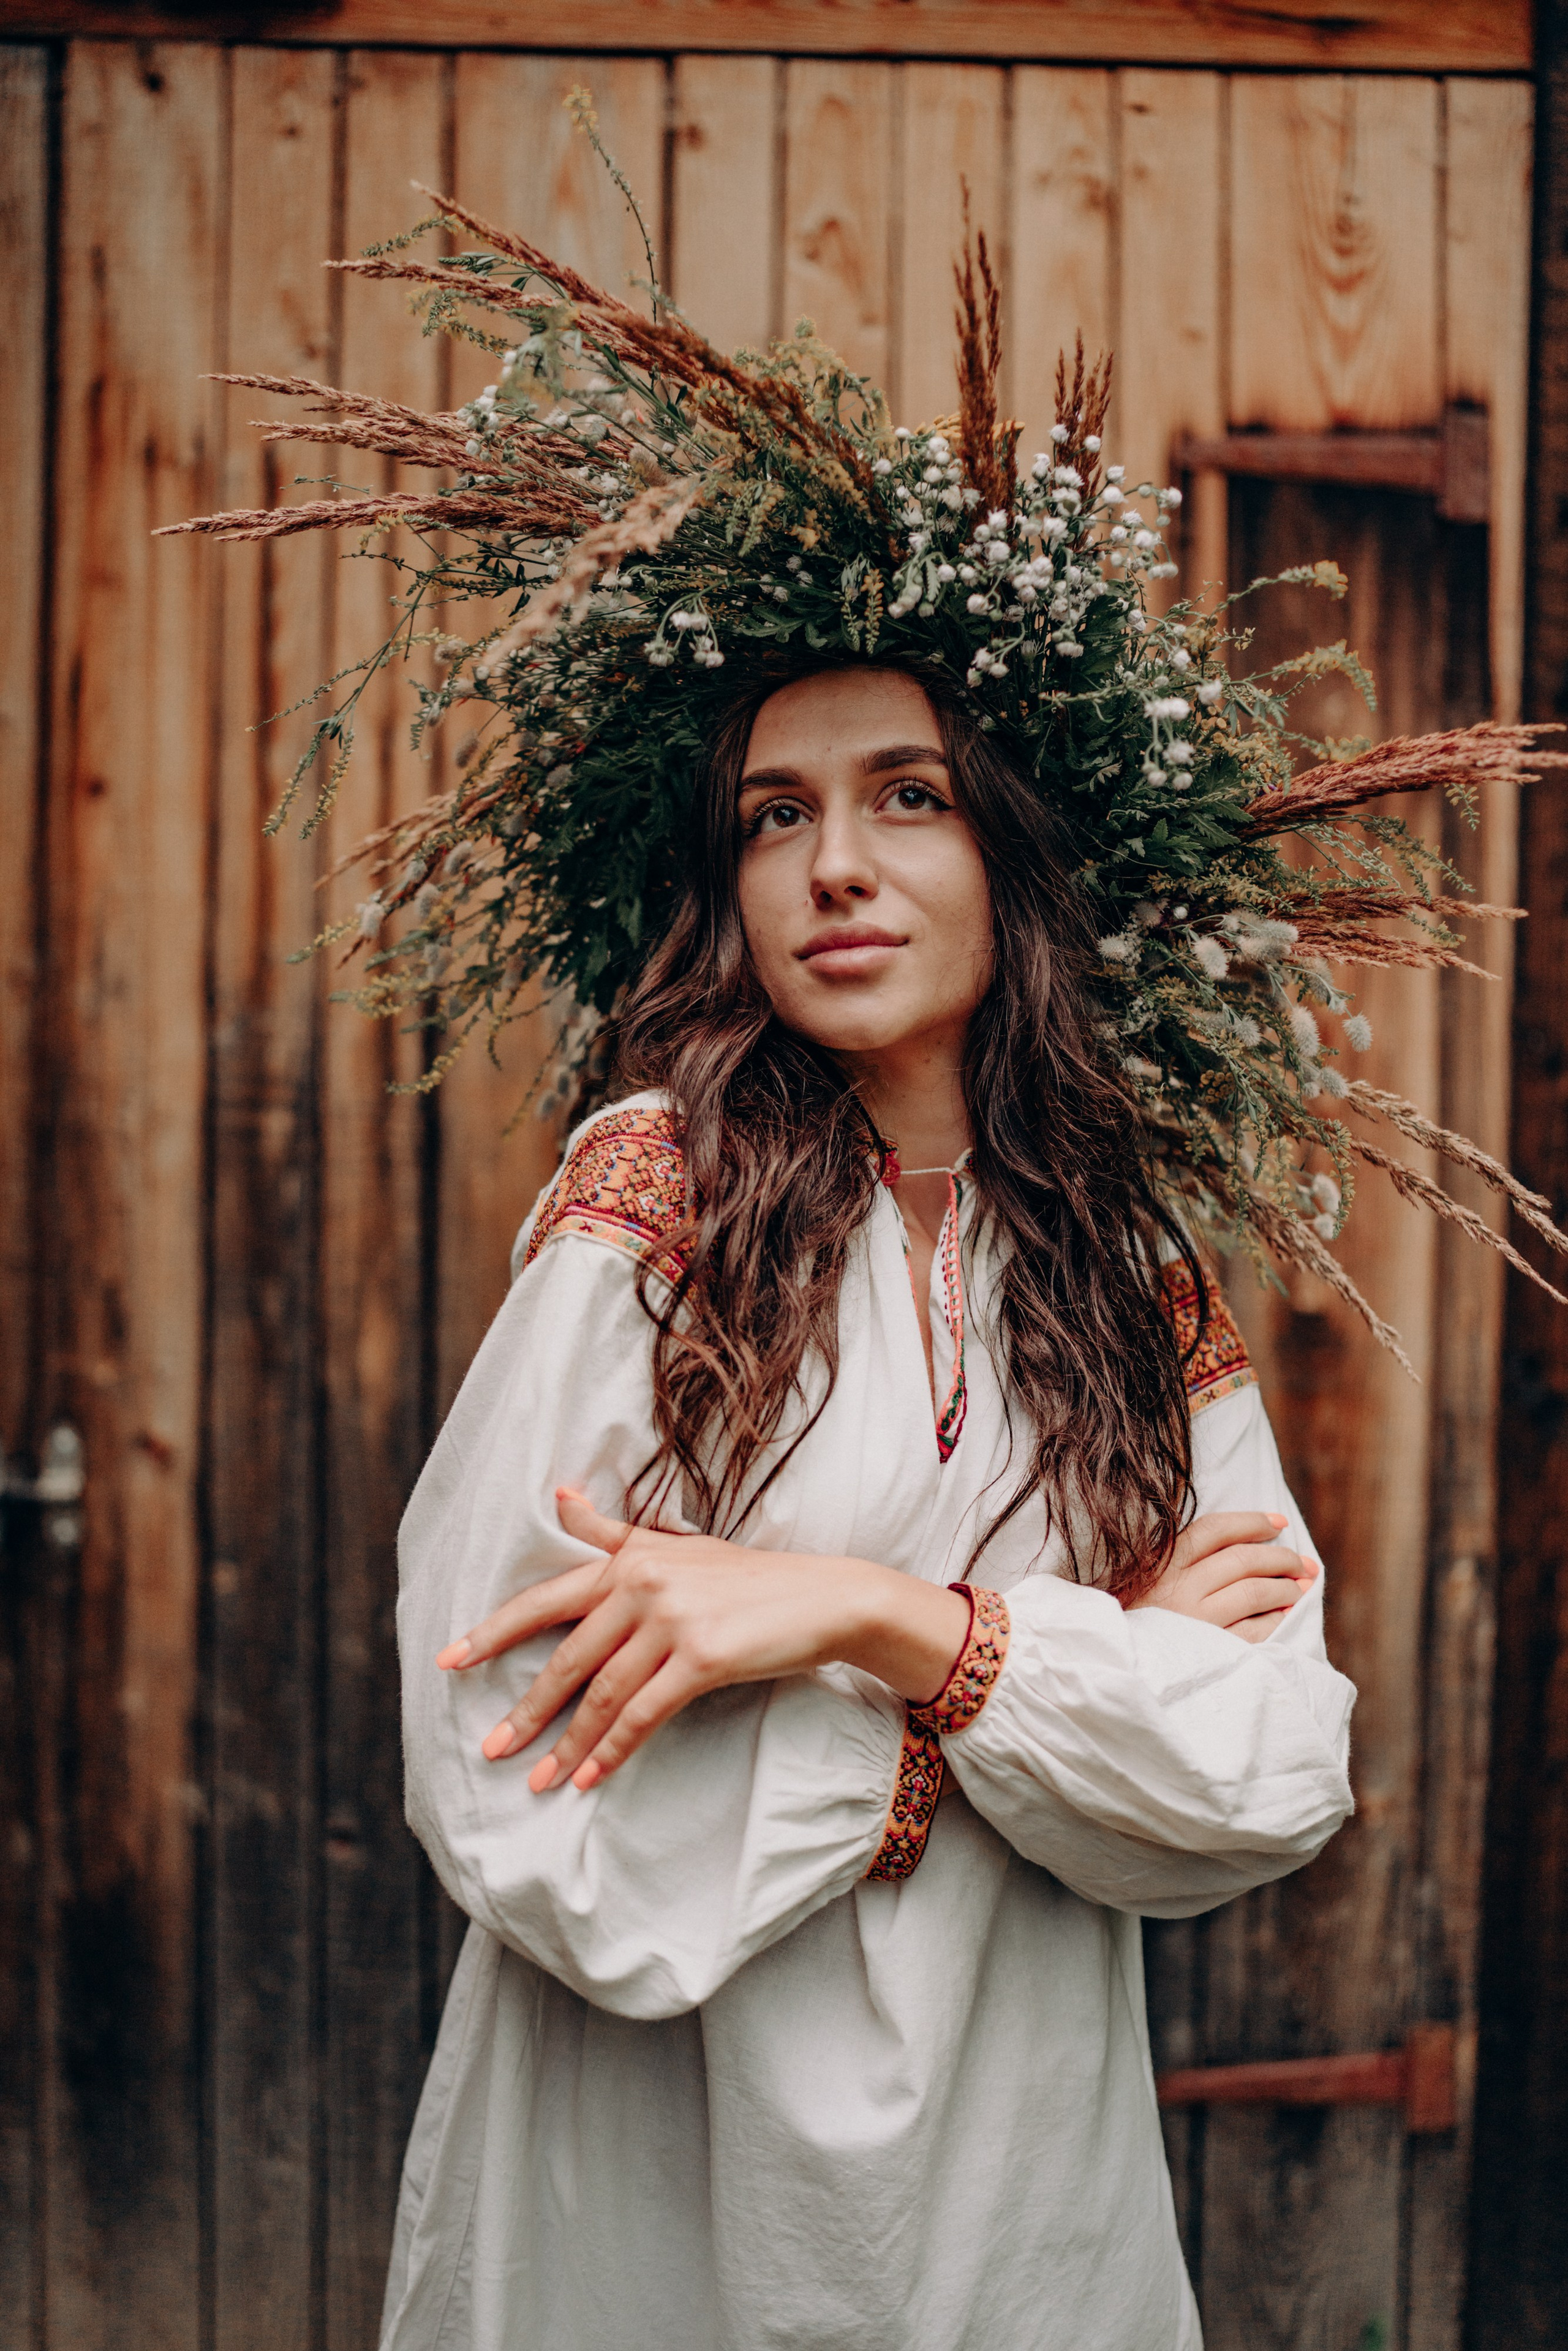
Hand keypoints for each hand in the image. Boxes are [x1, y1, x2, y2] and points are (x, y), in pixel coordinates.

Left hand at [436, 1489, 969, 1790]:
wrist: (826, 1596)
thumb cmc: (749, 1577)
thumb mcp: (678, 1545)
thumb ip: (613, 1533)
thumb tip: (557, 1495)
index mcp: (631, 1560)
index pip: (546, 1600)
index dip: (493, 1631)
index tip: (448, 1659)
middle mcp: (644, 1584)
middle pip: (566, 1656)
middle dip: (525, 1708)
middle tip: (490, 1747)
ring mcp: (673, 1620)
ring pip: (601, 1694)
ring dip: (566, 1744)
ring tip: (536, 1780)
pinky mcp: (703, 1657)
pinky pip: (643, 1715)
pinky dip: (612, 1751)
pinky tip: (588, 1780)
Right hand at [1126, 1511, 1318, 1643]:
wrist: (1120, 1666)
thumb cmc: (1142, 1615)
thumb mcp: (1149, 1577)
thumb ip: (1185, 1557)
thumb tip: (1250, 1539)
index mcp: (1163, 1563)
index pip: (1215, 1529)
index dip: (1253, 1521)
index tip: (1279, 1523)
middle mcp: (1179, 1588)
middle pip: (1243, 1559)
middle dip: (1281, 1557)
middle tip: (1303, 1563)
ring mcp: (1196, 1621)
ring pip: (1254, 1592)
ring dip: (1287, 1587)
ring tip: (1301, 1587)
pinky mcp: (1210, 1651)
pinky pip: (1256, 1631)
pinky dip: (1277, 1619)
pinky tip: (1287, 1614)